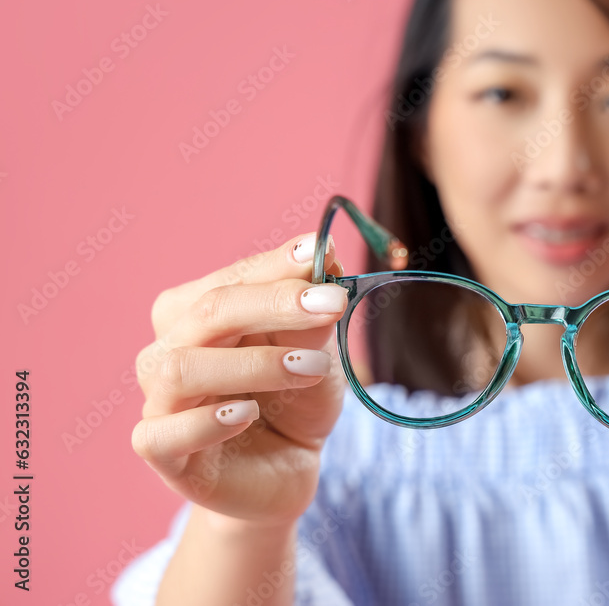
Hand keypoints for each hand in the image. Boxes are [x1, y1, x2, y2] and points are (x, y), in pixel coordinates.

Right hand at [131, 232, 347, 526]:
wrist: (288, 469)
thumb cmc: (295, 401)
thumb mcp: (317, 354)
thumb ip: (313, 316)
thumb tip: (327, 260)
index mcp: (198, 311)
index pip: (233, 276)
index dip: (280, 265)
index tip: (324, 255)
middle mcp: (169, 349)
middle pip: (208, 312)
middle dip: (274, 303)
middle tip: (332, 305)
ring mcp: (159, 401)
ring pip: (181, 368)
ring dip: (254, 364)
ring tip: (312, 367)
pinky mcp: (160, 453)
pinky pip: (164, 433)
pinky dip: (207, 420)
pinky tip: (248, 413)